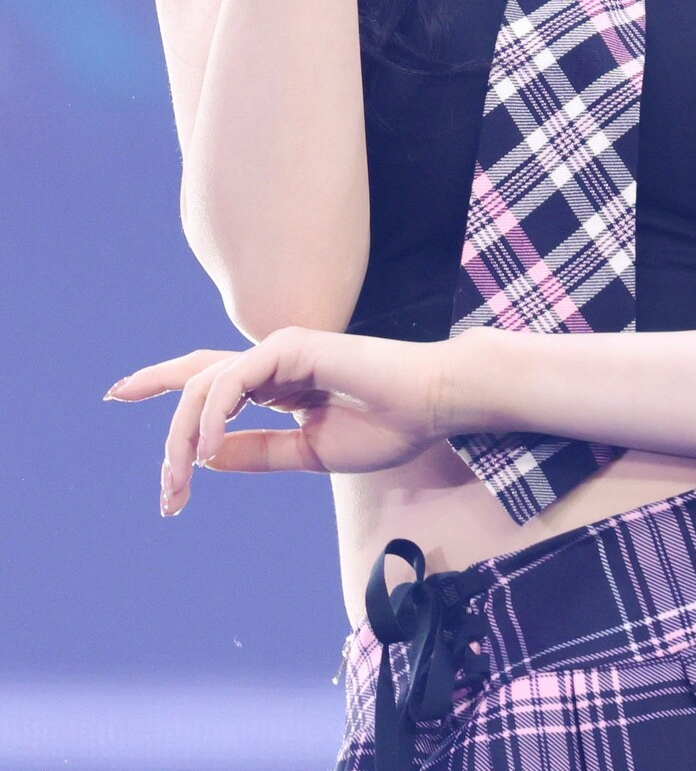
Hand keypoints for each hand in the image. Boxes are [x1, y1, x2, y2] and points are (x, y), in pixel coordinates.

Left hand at [105, 327, 459, 515]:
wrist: (431, 406)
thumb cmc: (385, 427)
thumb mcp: (308, 454)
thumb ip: (258, 453)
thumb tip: (206, 460)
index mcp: (277, 382)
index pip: (208, 377)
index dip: (162, 382)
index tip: (118, 394)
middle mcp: (273, 360)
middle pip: (196, 381)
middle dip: (167, 434)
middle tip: (165, 494)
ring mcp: (280, 350)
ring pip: (206, 385)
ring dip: (183, 437)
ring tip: (180, 484)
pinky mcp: (292, 348)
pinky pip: (234, 380)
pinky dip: (214, 415)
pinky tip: (207, 452)